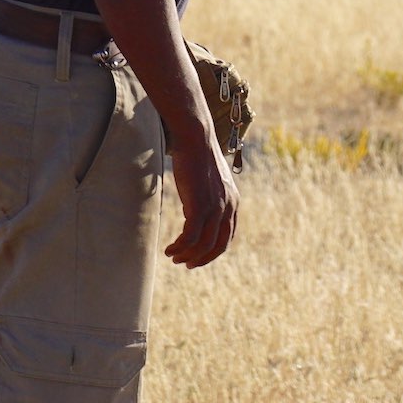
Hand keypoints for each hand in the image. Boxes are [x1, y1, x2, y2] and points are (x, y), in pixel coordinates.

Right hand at [163, 133, 237, 268]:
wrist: (195, 139)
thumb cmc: (198, 156)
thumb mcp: (209, 181)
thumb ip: (209, 197)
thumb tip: (195, 210)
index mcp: (233, 202)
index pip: (227, 236)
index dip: (212, 251)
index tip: (197, 256)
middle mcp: (228, 207)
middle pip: (218, 245)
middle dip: (202, 258)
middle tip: (186, 263)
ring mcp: (216, 207)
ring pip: (203, 245)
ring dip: (187, 255)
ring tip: (174, 257)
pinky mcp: (200, 206)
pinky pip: (190, 237)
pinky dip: (180, 247)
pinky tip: (169, 249)